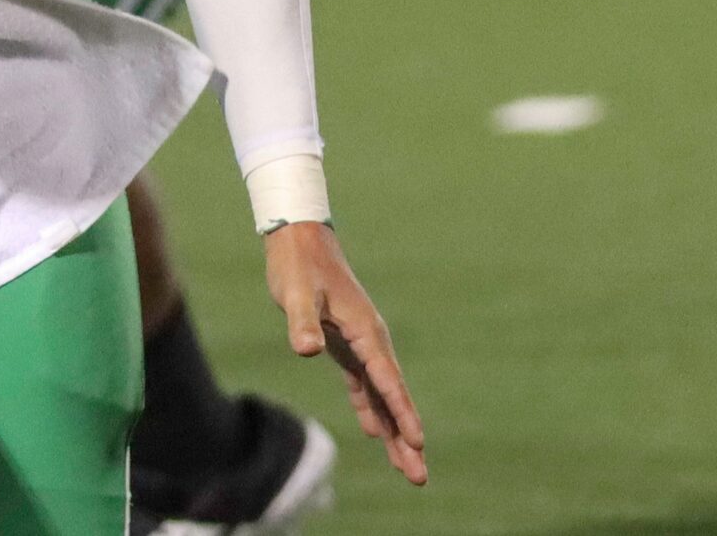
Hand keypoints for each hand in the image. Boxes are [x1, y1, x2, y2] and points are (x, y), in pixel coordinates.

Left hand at [264, 221, 426, 484]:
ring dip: (394, 430)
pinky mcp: (347, 344)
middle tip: (419, 476)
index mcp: (366, 331)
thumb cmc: (299, 266)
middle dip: (406, 437)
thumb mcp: (298, 294)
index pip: (387, 380)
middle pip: (393, 396)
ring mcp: (362, 343)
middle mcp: (371, 341)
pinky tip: (376, 431)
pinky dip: (372, 408)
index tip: (417, 442)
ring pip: (382, 395)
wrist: (301, 240)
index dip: (401, 412)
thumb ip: (303, 323)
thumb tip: (308, 350)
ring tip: (407, 465)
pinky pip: (365, 384)